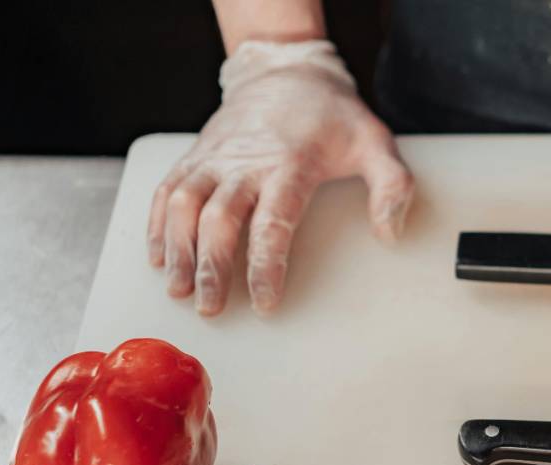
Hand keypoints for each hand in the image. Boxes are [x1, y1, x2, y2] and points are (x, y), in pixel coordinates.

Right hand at [148, 40, 413, 315]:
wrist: (287, 70)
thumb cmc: (333, 116)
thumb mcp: (376, 144)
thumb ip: (393, 187)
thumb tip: (390, 234)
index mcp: (290, 164)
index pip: (273, 224)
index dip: (266, 267)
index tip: (265, 303)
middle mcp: (244, 162)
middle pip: (218, 219)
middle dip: (212, 267)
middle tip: (211, 308)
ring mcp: (215, 157)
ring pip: (182, 204)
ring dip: (177, 250)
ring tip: (179, 291)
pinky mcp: (196, 154)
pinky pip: (166, 189)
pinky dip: (157, 223)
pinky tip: (160, 257)